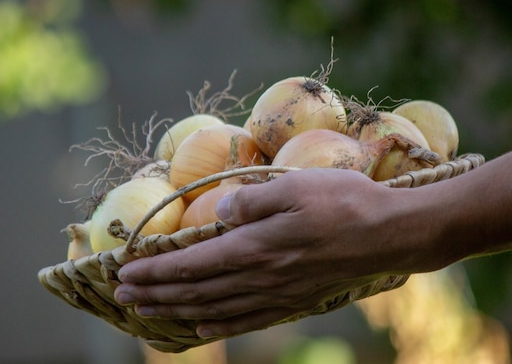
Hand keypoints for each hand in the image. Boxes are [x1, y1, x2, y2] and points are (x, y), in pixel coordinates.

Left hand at [114, 168, 414, 337]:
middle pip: (195, 291)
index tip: (124, 271)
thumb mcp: (294, 185)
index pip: (191, 263)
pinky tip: (200, 326)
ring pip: (214, 308)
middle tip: (122, 296)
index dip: (155, 270)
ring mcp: (276, 294)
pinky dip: (216, 325)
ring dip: (175, 310)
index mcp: (255, 246)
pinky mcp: (293, 301)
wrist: (390, 235)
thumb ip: (251, 199)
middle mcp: (259, 277)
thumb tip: (219, 210)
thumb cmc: (343, 201)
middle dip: (154, 293)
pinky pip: (246, 320)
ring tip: (147, 312)